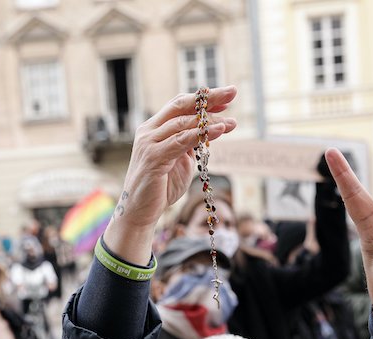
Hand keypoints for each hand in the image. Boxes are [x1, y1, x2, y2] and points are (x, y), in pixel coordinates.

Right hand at [104, 87, 237, 263]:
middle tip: (232, 92)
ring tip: (232, 121)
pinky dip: (202, 134)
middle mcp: (149, 131)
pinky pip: (182, 141)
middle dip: (208, 98)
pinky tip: (219, 130)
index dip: (203, 99)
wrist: (139, 211)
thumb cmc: (160, 187)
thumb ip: (189, 144)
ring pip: (183, 122)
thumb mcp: (179, 160)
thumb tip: (208, 131)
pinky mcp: (154, 157)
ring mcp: (149, 143)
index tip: (226, 97)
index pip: (180, 105)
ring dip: (210, 120)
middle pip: (181, 105)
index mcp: (154, 128)